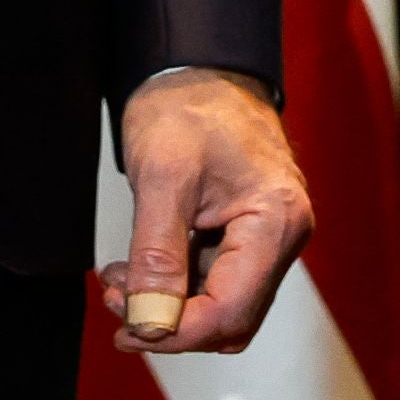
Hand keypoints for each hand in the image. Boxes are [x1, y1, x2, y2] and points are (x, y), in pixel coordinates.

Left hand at [100, 69, 311, 353]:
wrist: (198, 68)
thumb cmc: (187, 105)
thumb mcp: (163, 175)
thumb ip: (157, 254)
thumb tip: (149, 322)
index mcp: (276, 219)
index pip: (231, 310)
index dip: (176, 331)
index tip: (126, 327)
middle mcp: (284, 234)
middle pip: (230, 317)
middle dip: (170, 320)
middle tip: (116, 299)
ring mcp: (269, 235)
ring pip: (221, 304)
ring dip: (168, 304)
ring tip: (117, 279)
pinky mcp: (250, 232)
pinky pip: (216, 279)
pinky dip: (175, 283)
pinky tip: (136, 266)